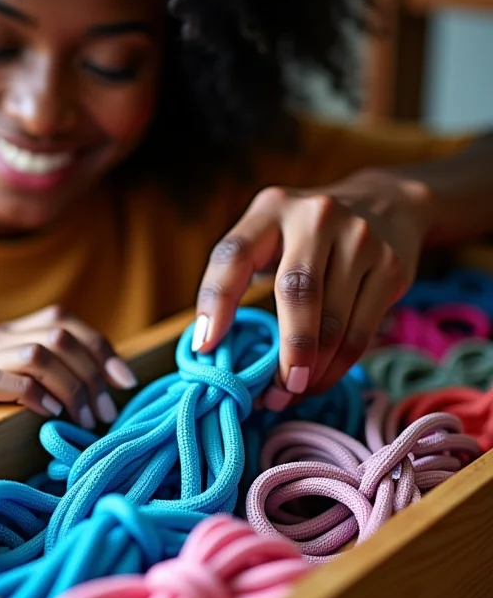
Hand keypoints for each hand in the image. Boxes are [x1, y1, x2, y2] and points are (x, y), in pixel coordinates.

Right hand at [0, 306, 137, 434]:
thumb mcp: (35, 392)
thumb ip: (62, 373)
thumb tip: (119, 379)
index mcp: (7, 331)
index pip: (62, 319)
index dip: (99, 347)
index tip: (125, 382)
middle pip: (56, 336)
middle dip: (90, 376)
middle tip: (104, 413)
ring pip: (35, 355)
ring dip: (70, 389)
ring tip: (83, 420)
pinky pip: (0, 380)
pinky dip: (34, 396)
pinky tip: (50, 415)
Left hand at [194, 168, 434, 406]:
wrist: (383, 204)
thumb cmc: (303, 237)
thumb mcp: (266, 238)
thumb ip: (238, 278)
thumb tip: (209, 348)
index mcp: (271, 209)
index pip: (234, 254)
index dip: (216, 301)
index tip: (206, 346)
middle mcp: (316, 217)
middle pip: (297, 292)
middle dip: (285, 351)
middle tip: (272, 393)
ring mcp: (360, 239)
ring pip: (333, 321)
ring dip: (311, 369)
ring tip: (291, 392)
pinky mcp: (391, 266)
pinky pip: (361, 331)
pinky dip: (338, 366)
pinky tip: (319, 380)